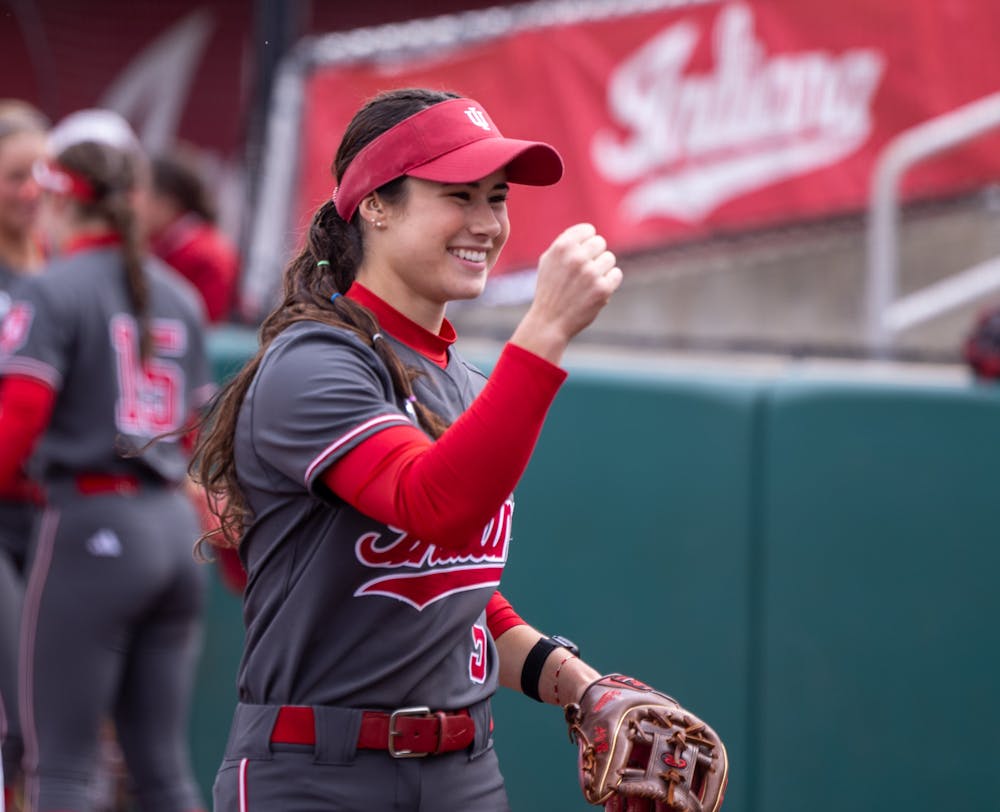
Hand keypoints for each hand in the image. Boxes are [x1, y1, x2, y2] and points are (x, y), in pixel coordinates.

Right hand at [510, 223, 621, 363]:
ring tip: (588, 283)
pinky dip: (609, 282)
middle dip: (594, 256)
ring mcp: (591, 273)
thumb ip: (565, 243)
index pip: (589, 230)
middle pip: (600, 243)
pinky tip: (595, 290)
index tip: (581, 255)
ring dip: (602, 269)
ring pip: (610, 258)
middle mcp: (577, 257)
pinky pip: (616, 274)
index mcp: (562, 246)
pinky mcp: (602, 289)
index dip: (586, 243)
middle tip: (584, 272)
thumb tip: (588, 232)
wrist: (550, 321)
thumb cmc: (549, 290)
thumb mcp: (548, 261)